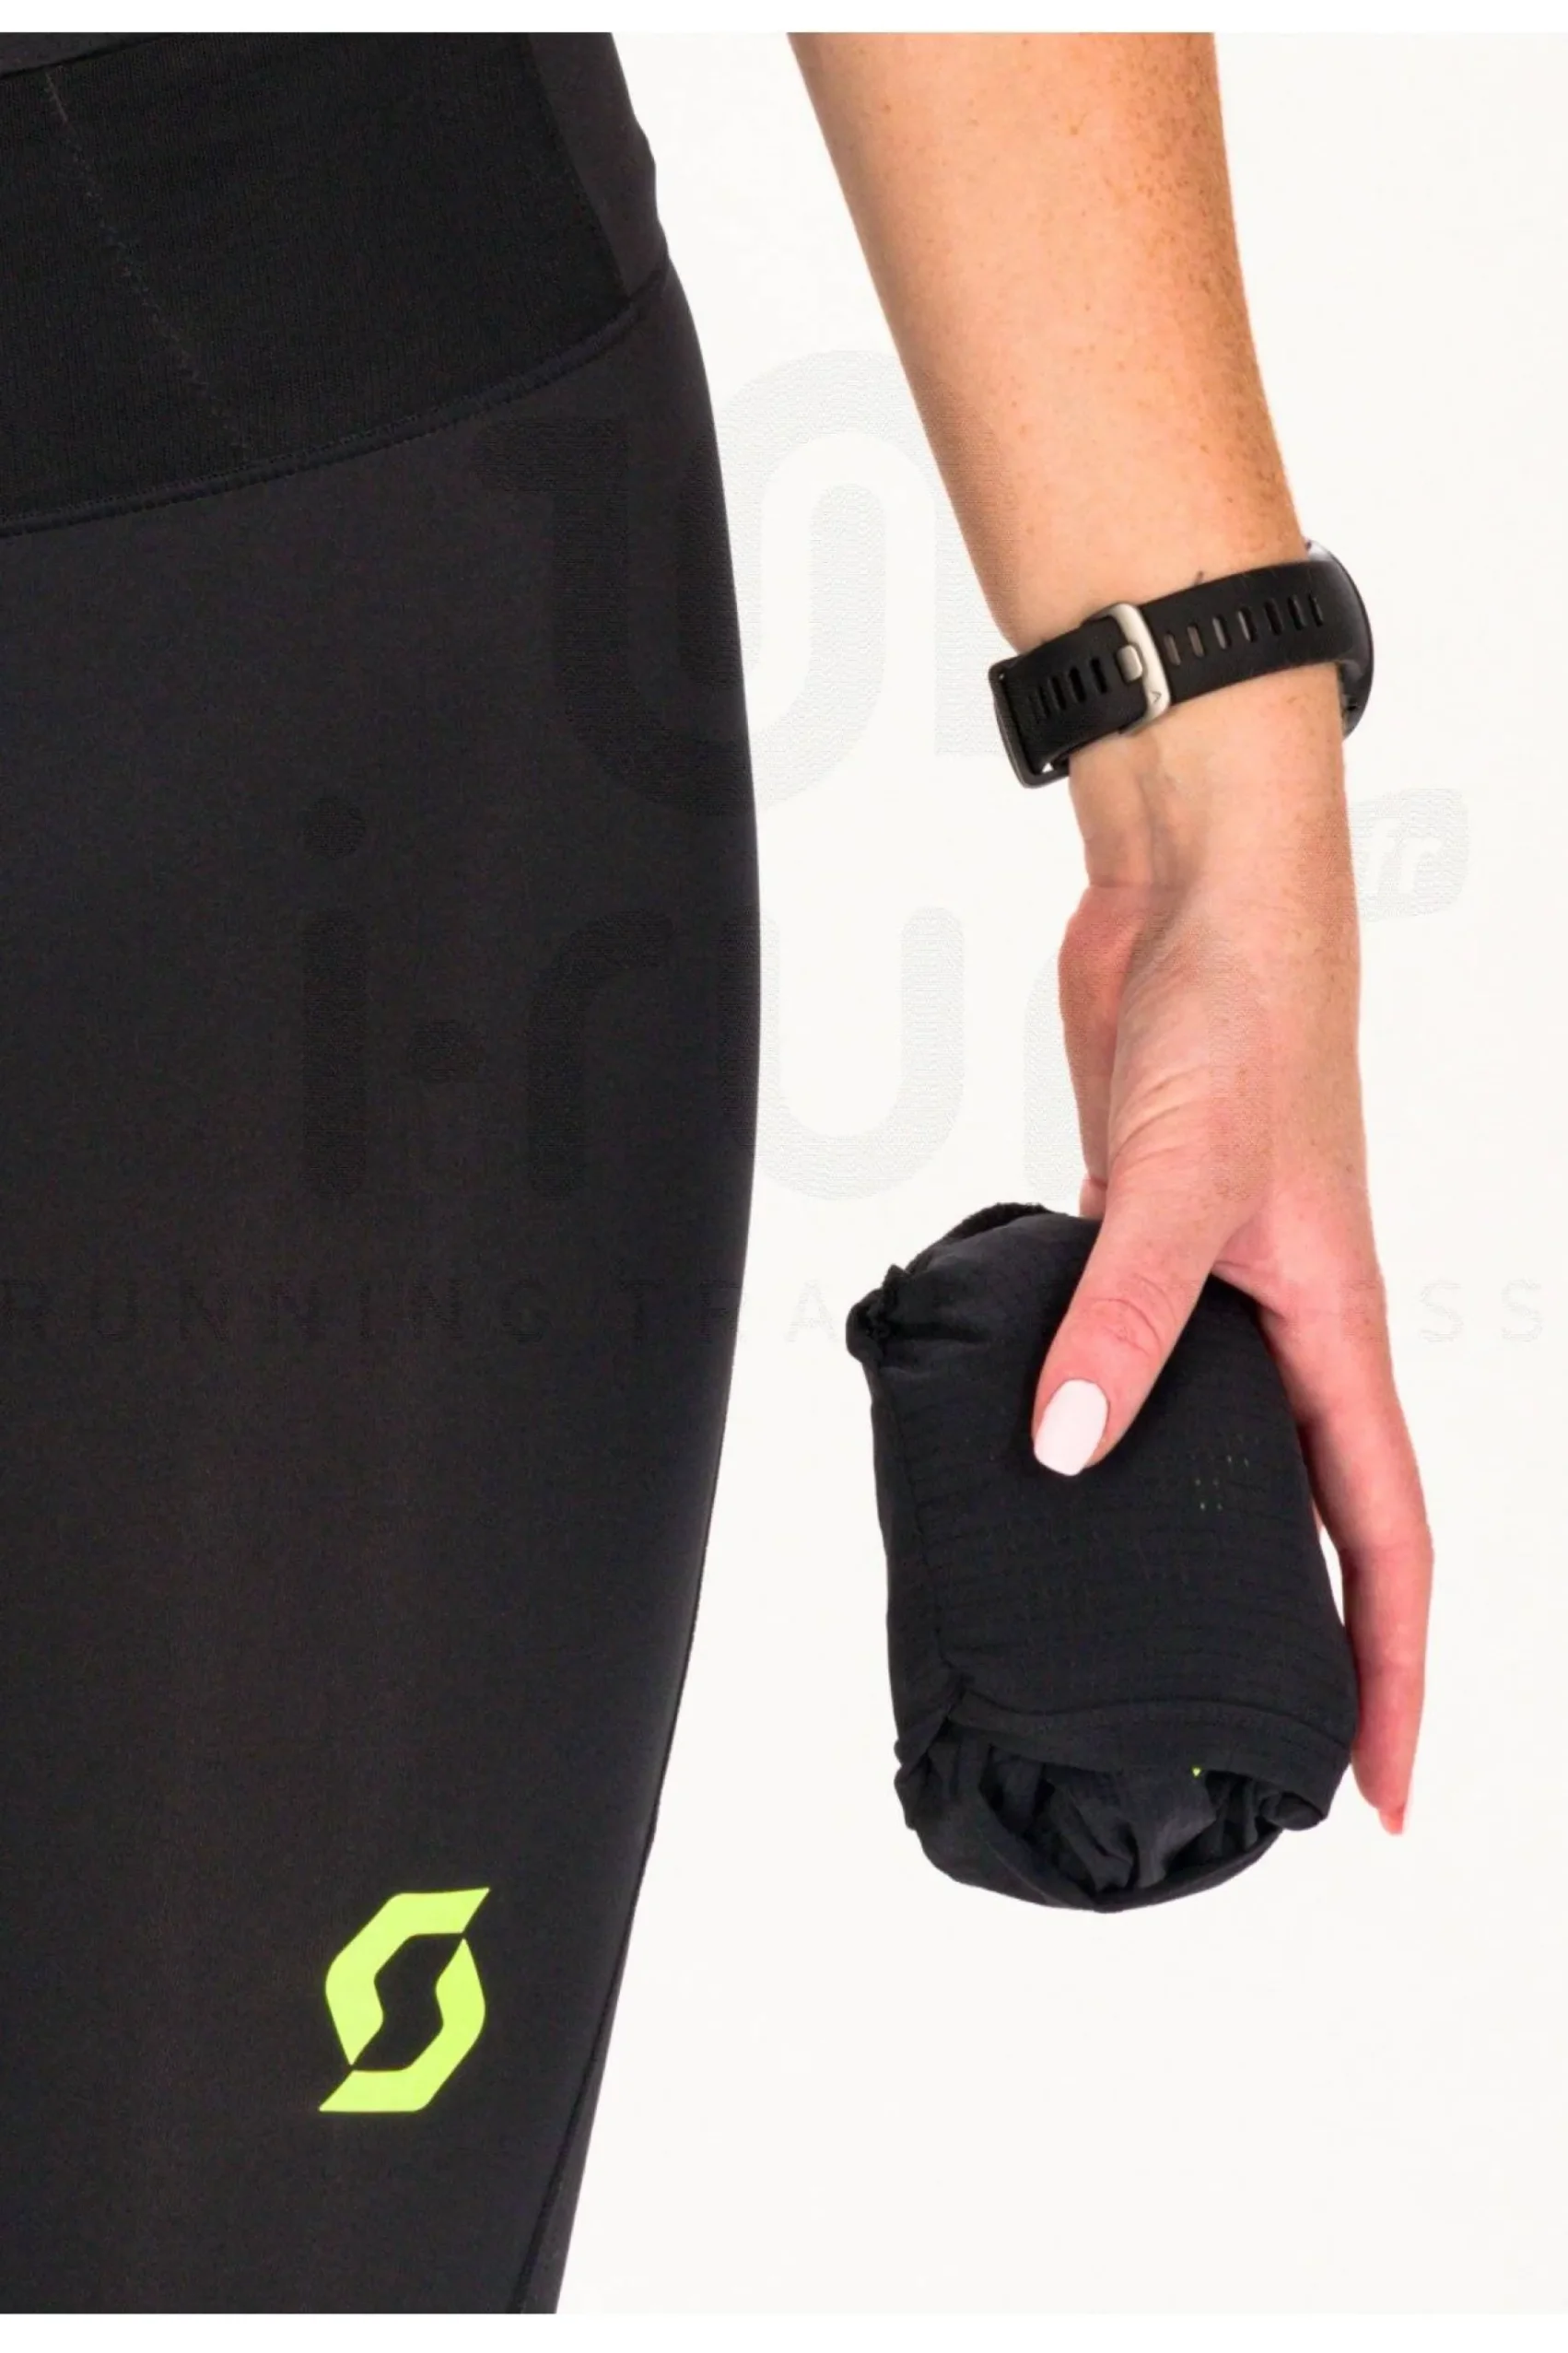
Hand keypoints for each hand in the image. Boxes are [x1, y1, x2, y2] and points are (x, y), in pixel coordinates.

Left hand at [1027, 666, 1431, 1837]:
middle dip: (1315, 1643)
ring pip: (1228, 1453)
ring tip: (1160, 1636)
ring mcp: (1219, 1290)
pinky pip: (1141, 1368)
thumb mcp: (1185, 1182)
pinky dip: (1115, 1429)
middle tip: (1265, 1752)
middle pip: (1319, 1520)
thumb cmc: (1246, 1017)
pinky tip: (1058, 1460)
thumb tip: (1071, 1445)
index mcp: (1337, 1333)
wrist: (1199, 902)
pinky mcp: (1146, 1247)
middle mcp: (1289, 1329)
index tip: (1382, 1789)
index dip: (1392, 1673)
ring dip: (1210, 1544)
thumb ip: (1127, 1315)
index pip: (1388, 1540)